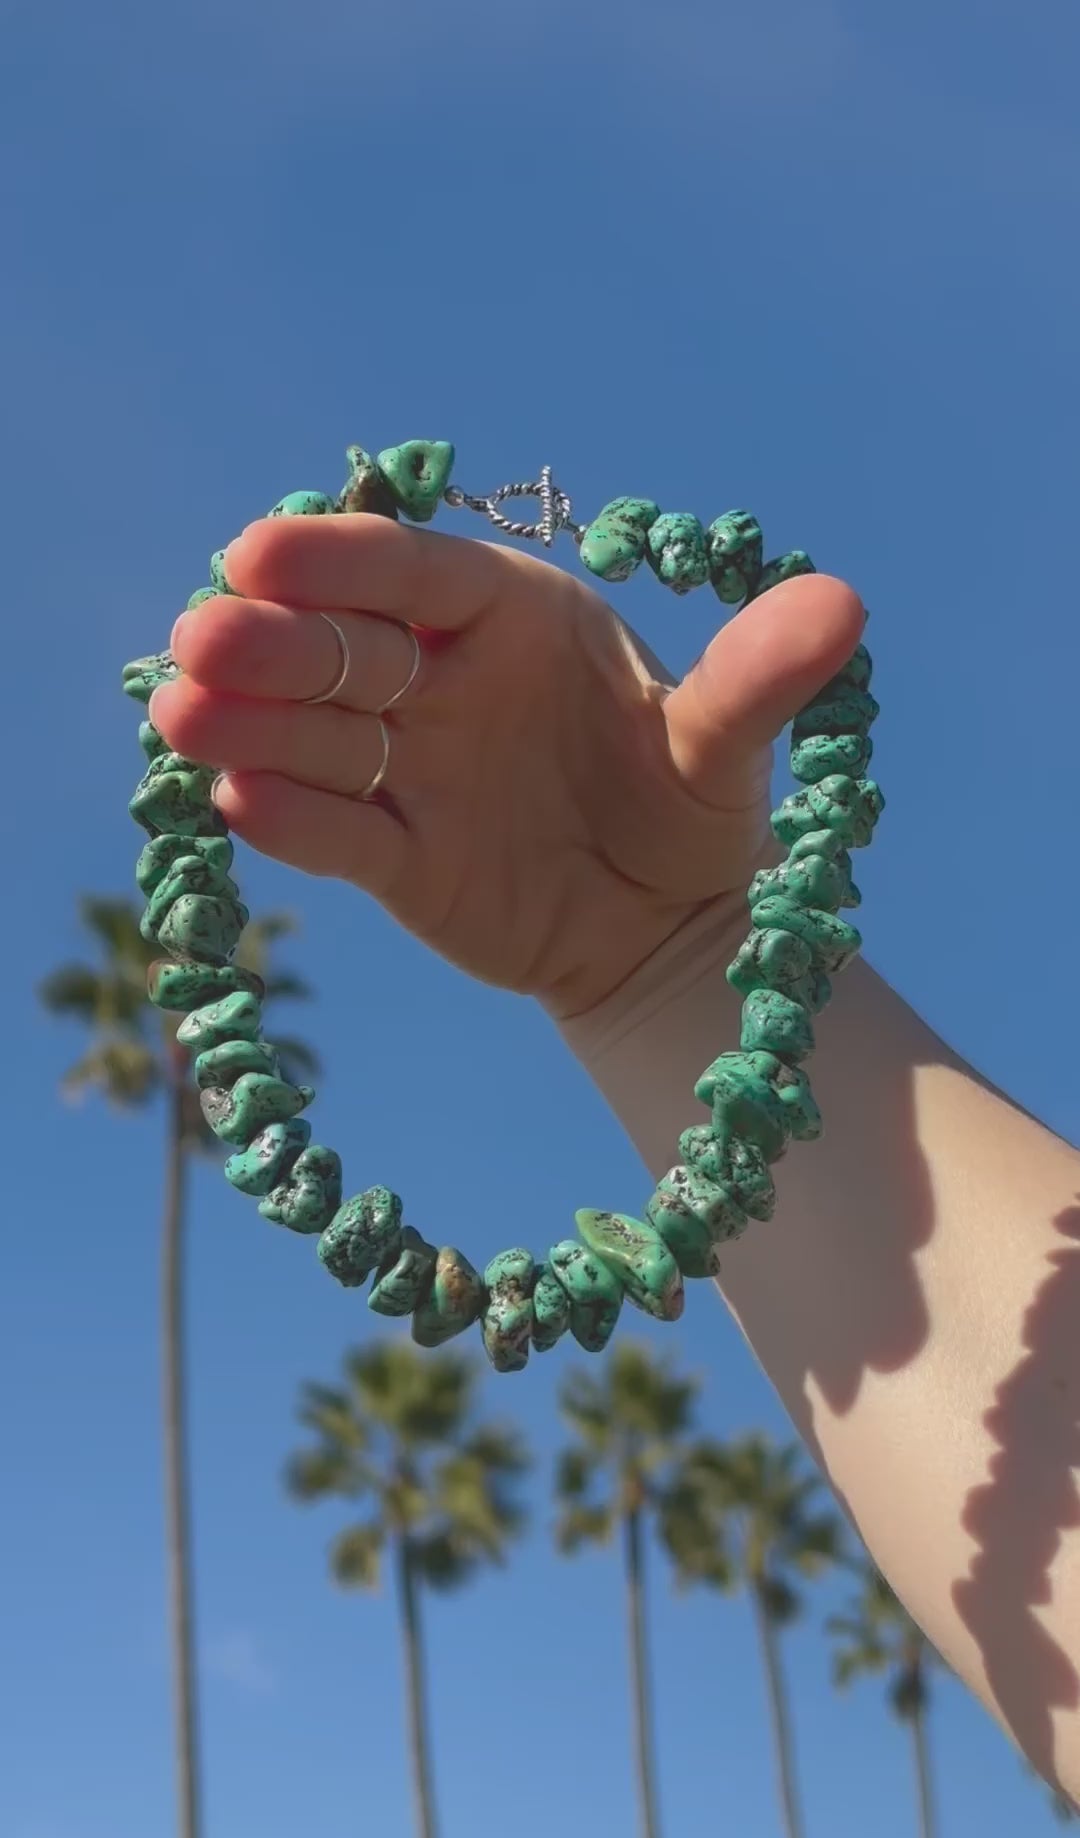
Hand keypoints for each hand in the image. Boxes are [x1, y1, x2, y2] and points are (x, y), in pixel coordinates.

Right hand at [150, 515, 864, 1017]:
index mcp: (511, 617)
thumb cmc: (694, 806)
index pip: (413, 572)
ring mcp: (409, 770)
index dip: (340, 559)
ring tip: (183, 718)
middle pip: (342, 649)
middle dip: (272, 643)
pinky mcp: (395, 858)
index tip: (264, 548)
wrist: (671, 929)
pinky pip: (337, 835)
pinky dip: (293, 823)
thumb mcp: (727, 742)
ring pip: (316, 739)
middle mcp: (440, 680)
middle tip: (202, 637)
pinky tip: (241, 807)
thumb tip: (842, 606)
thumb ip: (758, 676)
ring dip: (250, 728)